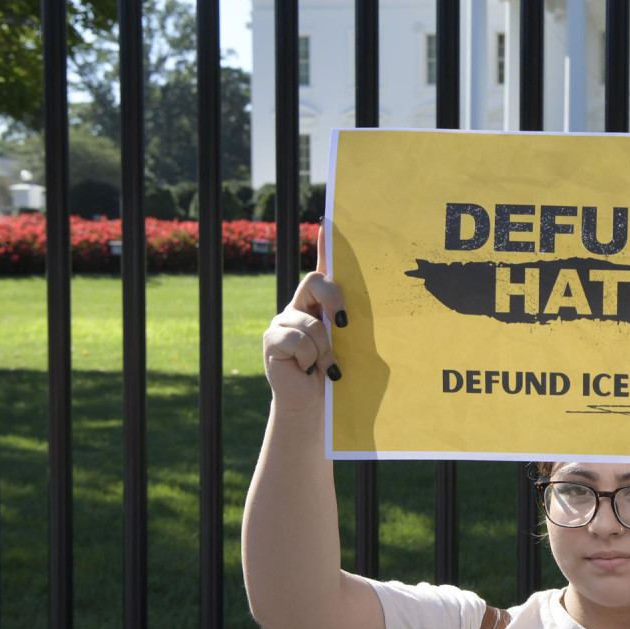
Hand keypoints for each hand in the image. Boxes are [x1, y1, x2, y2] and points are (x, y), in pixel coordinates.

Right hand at [262, 226, 347, 410]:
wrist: (314, 406)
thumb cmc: (337, 375)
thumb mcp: (350, 347)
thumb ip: (349, 324)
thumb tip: (357, 313)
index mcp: (321, 305)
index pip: (322, 269)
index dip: (324, 245)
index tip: (328, 222)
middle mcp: (299, 306)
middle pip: (315, 280)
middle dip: (334, 299)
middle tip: (343, 324)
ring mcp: (283, 320)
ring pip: (310, 321)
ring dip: (324, 348)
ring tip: (324, 366)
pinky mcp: (272, 338)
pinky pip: (297, 338)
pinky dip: (310, 357)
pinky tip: (308, 369)